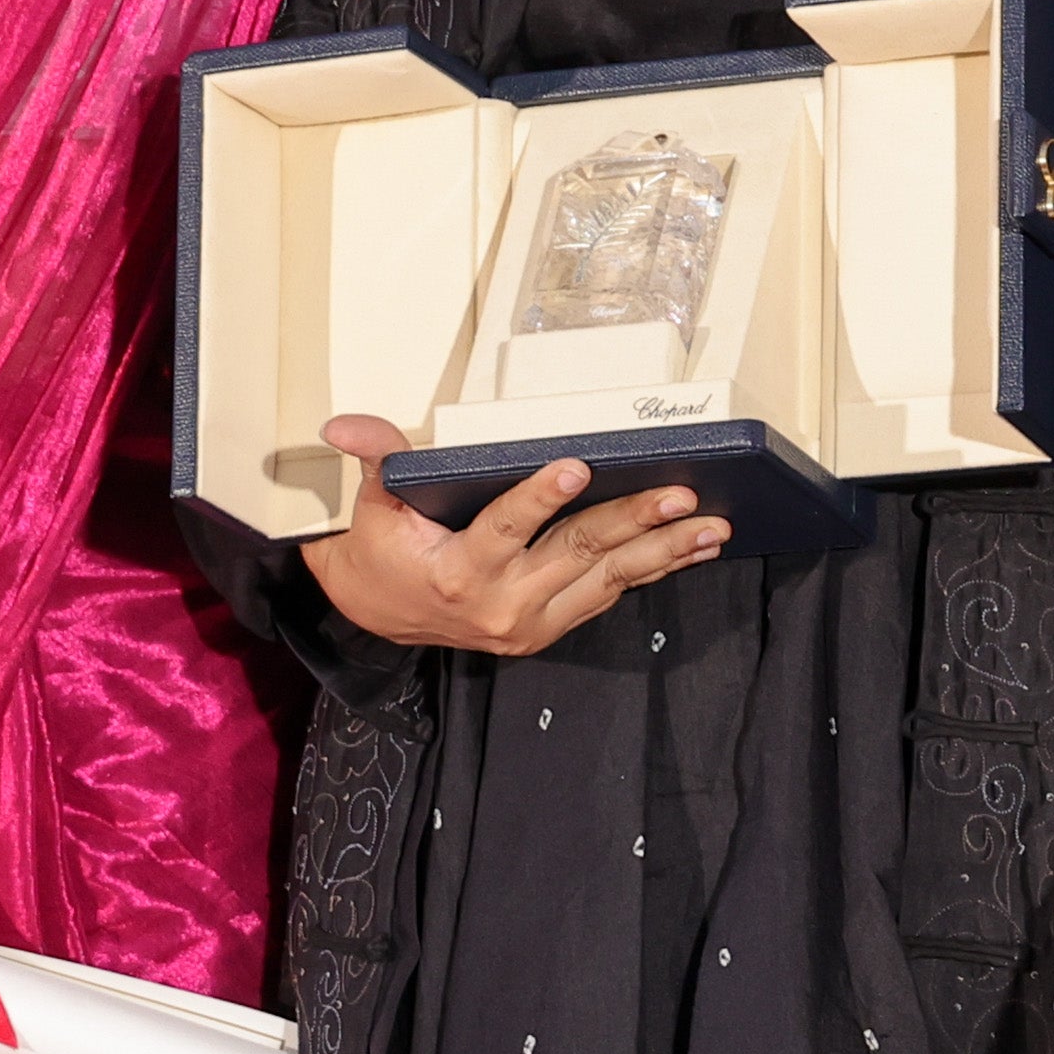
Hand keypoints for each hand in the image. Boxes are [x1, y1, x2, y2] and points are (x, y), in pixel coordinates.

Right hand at [295, 411, 729, 655]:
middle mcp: (499, 602)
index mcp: (457, 570)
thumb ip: (375, 458)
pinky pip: (606, 596)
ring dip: (663, 552)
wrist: (378, 612)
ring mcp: (529, 622)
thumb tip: (345, 424)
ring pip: (607, 580)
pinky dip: (648, 572)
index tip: (577, 468)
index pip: (505, 527)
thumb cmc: (385, 548)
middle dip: (634, 522)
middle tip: (680, 496)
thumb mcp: (373, 502)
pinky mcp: (546, 630)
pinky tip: (686, 550)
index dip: (540, 498)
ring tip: (709, 528)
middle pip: (577, 553)